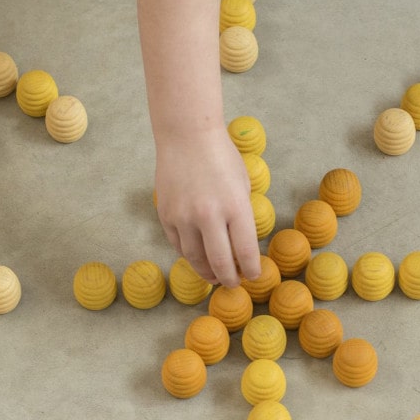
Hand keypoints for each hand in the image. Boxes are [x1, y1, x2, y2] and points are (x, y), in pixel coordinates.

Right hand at [154, 128, 262, 287]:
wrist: (187, 135)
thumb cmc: (221, 157)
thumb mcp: (243, 185)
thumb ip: (241, 216)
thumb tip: (241, 246)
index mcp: (235, 207)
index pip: (246, 253)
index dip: (251, 270)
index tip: (252, 276)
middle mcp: (209, 215)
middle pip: (220, 263)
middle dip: (229, 279)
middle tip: (233, 284)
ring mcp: (184, 217)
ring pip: (195, 259)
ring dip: (207, 272)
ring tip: (215, 276)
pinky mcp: (166, 215)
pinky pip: (178, 245)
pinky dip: (189, 255)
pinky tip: (198, 256)